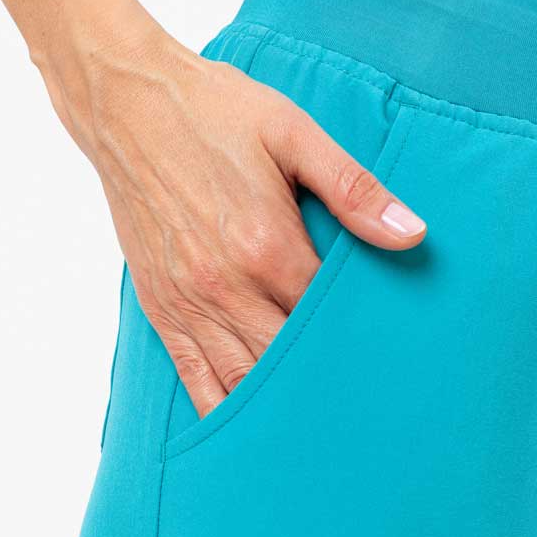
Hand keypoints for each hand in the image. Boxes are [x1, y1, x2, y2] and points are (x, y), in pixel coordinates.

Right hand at [41, 9, 426, 418]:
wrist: (124, 101)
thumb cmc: (213, 111)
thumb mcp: (292, 133)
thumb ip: (353, 189)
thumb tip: (412, 234)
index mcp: (266, 245)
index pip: (327, 319)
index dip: (360, 342)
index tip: (389, 360)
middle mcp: (226, 286)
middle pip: (288, 361)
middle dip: (324, 384)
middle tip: (364, 409)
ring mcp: (189, 302)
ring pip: (242, 380)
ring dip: (278, 408)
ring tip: (315, 435)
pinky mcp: (160, 307)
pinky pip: (193, 375)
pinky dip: (220, 408)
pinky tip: (244, 430)